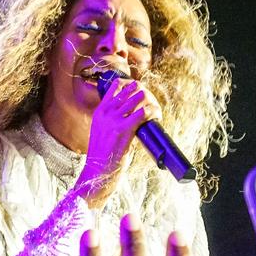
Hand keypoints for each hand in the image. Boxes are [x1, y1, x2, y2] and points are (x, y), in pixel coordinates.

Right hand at [75, 80, 160, 208]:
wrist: (98, 170)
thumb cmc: (103, 155)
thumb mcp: (101, 131)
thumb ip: (111, 121)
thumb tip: (129, 116)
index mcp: (100, 112)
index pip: (115, 87)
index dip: (129, 85)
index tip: (137, 89)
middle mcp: (106, 113)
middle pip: (129, 90)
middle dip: (142, 93)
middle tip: (150, 101)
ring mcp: (114, 120)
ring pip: (137, 99)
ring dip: (150, 102)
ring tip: (155, 108)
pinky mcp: (124, 129)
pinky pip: (143, 113)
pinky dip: (152, 112)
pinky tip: (156, 115)